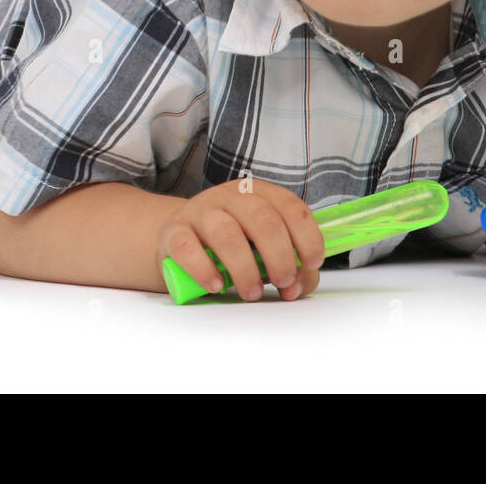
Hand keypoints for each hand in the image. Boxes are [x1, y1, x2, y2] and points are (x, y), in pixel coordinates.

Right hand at [156, 179, 324, 301]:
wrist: (182, 241)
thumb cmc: (233, 246)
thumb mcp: (265, 250)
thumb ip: (292, 266)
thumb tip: (296, 287)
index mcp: (259, 193)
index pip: (290, 206)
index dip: (306, 235)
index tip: (311, 263)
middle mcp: (230, 196)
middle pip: (261, 218)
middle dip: (279, 255)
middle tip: (283, 282)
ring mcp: (200, 211)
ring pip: (226, 233)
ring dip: (245, 268)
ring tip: (251, 292)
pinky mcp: (174, 232)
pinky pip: (188, 247)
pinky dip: (204, 269)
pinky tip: (216, 285)